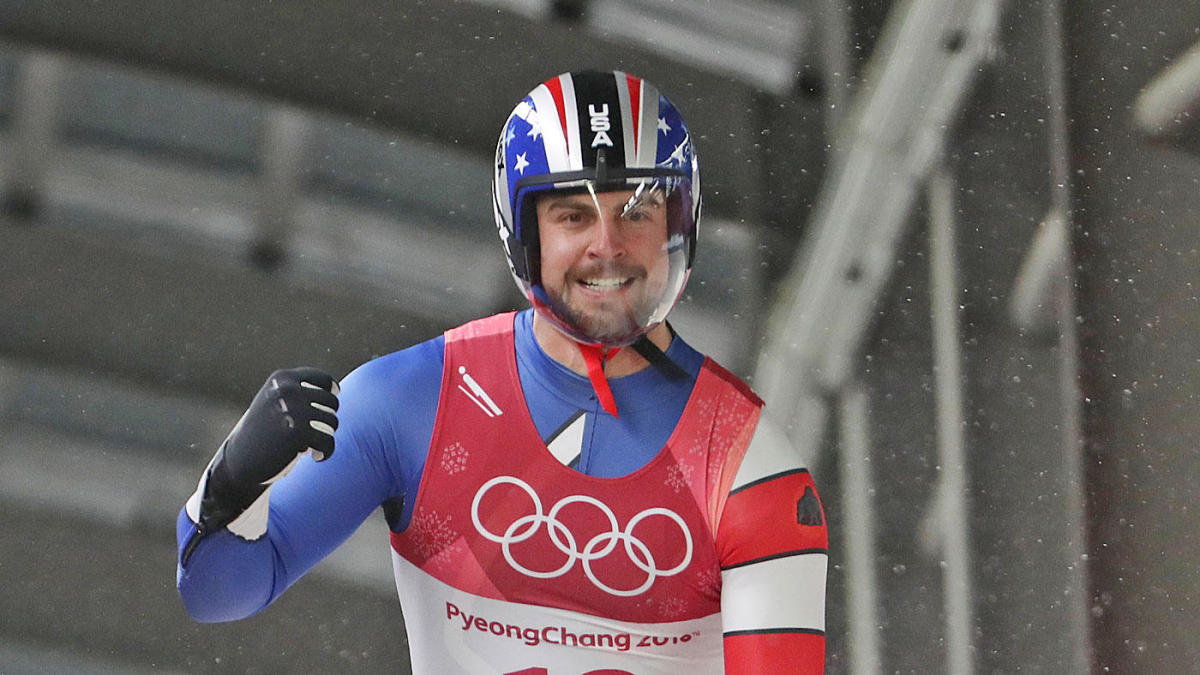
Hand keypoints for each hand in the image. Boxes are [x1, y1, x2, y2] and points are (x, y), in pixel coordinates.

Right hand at [224, 367, 340, 478]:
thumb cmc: (265, 430)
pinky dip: (326, 452)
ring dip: (326, 436)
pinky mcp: (296, 433)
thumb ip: (299, 391)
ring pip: (332, 422)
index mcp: (282, 379)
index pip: (323, 380)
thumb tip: (337, 389)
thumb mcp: (276, 401)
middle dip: (328, 419)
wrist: (240, 460)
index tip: (332, 400)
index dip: (332, 391)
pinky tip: (316, 457)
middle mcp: (287, 390)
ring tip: (313, 444)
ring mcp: (292, 410)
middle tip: (315, 432)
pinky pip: (328, 441)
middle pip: (332, 402)